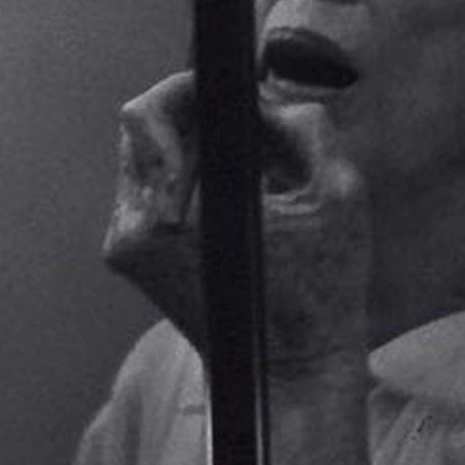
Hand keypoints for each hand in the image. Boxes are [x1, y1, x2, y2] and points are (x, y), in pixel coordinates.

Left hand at [104, 70, 371, 368]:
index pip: (149, 116)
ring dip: (196, 150)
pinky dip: (191, 180)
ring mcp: (127, 247)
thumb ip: (302, 125)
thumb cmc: (320, 295)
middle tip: (254, 132)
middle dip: (199, 120)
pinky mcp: (135, 259)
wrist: (293, 375)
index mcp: (166, 216)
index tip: (235, 97)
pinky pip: (154, 191)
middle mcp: (131, 230)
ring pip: (149, 158)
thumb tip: (264, 99)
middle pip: (146, 132)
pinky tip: (238, 196)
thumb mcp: (338, 194)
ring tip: (255, 167)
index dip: (193, 90)